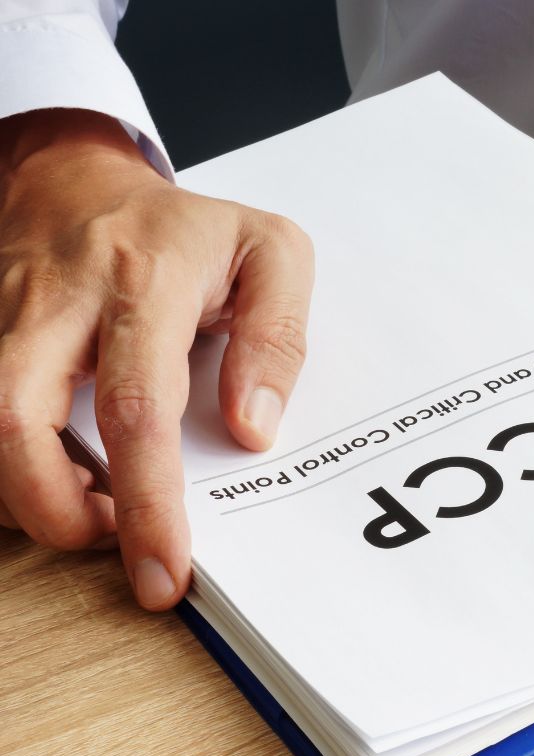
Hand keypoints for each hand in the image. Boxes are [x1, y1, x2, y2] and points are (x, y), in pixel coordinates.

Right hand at [0, 109, 312, 609]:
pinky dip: (8, 472)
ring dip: (27, 497)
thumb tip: (251, 431)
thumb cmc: (185, 230)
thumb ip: (278, 339)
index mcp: (142, 283)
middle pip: (14, 425)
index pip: (137, 407)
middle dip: (53, 512)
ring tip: (94, 506)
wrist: (77, 181)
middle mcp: (56, 304)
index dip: (147, 500)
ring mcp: (0, 321)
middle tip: (111, 541)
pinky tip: (57, 475)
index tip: (166, 566)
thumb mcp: (271, 255)